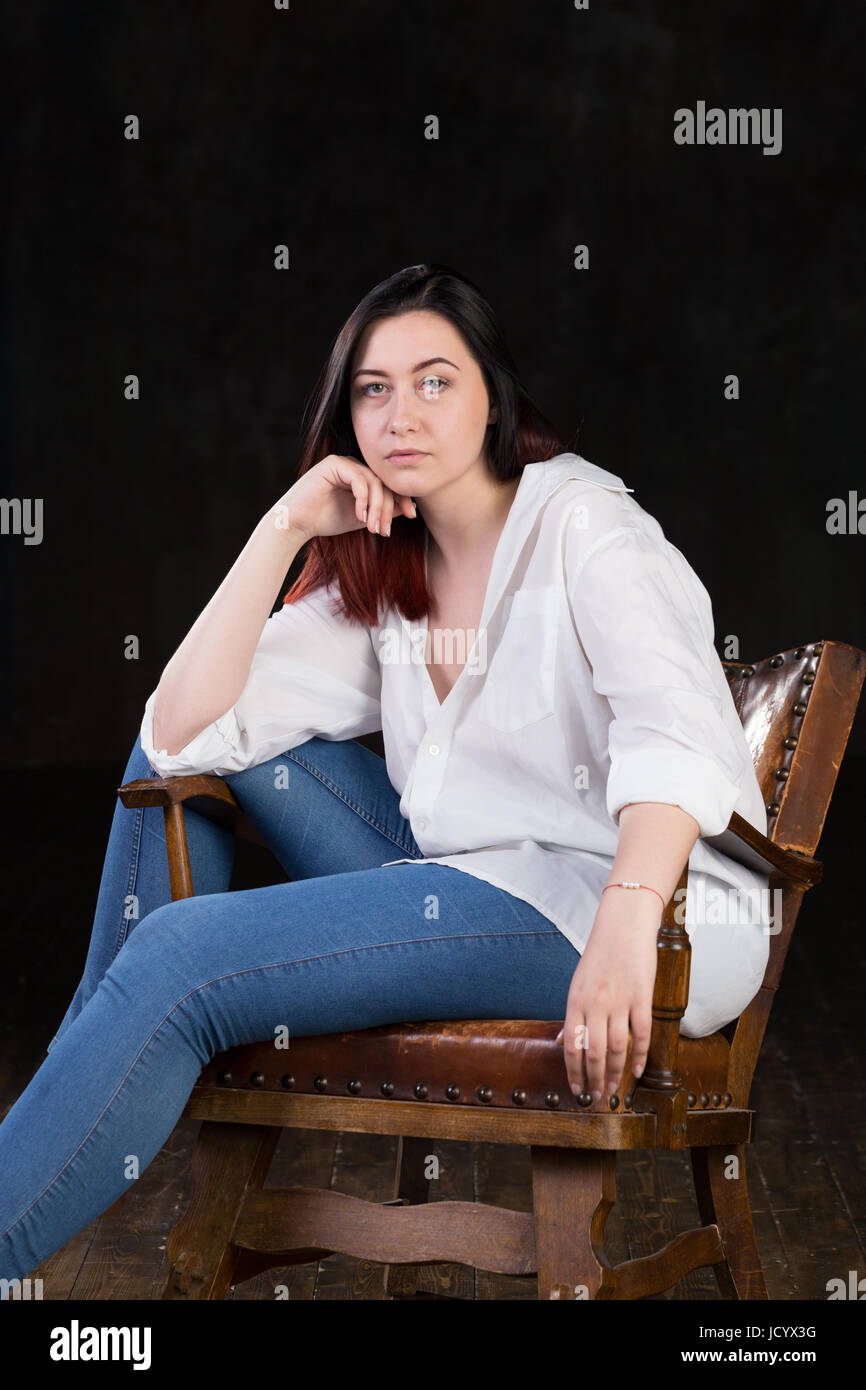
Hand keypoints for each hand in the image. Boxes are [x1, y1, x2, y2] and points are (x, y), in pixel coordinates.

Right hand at [273, 453, 416, 541]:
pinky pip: (358, 479)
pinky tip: (361, 516)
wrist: (296, 523)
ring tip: (374, 528)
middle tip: (386, 530)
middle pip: (383, 483)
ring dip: (377, 507)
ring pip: (373, 482)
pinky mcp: (334, 464)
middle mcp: (353, 466)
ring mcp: (343, 463)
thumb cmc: (325, 521)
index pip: (388, 484)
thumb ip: (383, 511)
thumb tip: (410, 508)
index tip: (412, 515)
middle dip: (389, 507)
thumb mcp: (362, 518)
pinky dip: (363, 499)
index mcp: (360, 477)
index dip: (402, 499)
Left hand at [554, 889, 659, 1100]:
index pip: (571, 1046)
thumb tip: (563, 1042)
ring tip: (614, 1090)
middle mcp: (594, 1003)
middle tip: (596, 1098)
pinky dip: (639, 1056)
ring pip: (616, 1048)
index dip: (573, 1072)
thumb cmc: (599, 956)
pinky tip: (637, 1070)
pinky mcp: (641, 997)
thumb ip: (573, 1015)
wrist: (623, 926)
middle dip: (594, 1080)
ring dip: (615, 1073)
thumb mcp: (578, 984)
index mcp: (575, 1001)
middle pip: (592, 1052)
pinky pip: (640, 1033)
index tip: (576, 1090)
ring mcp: (619, 1001)